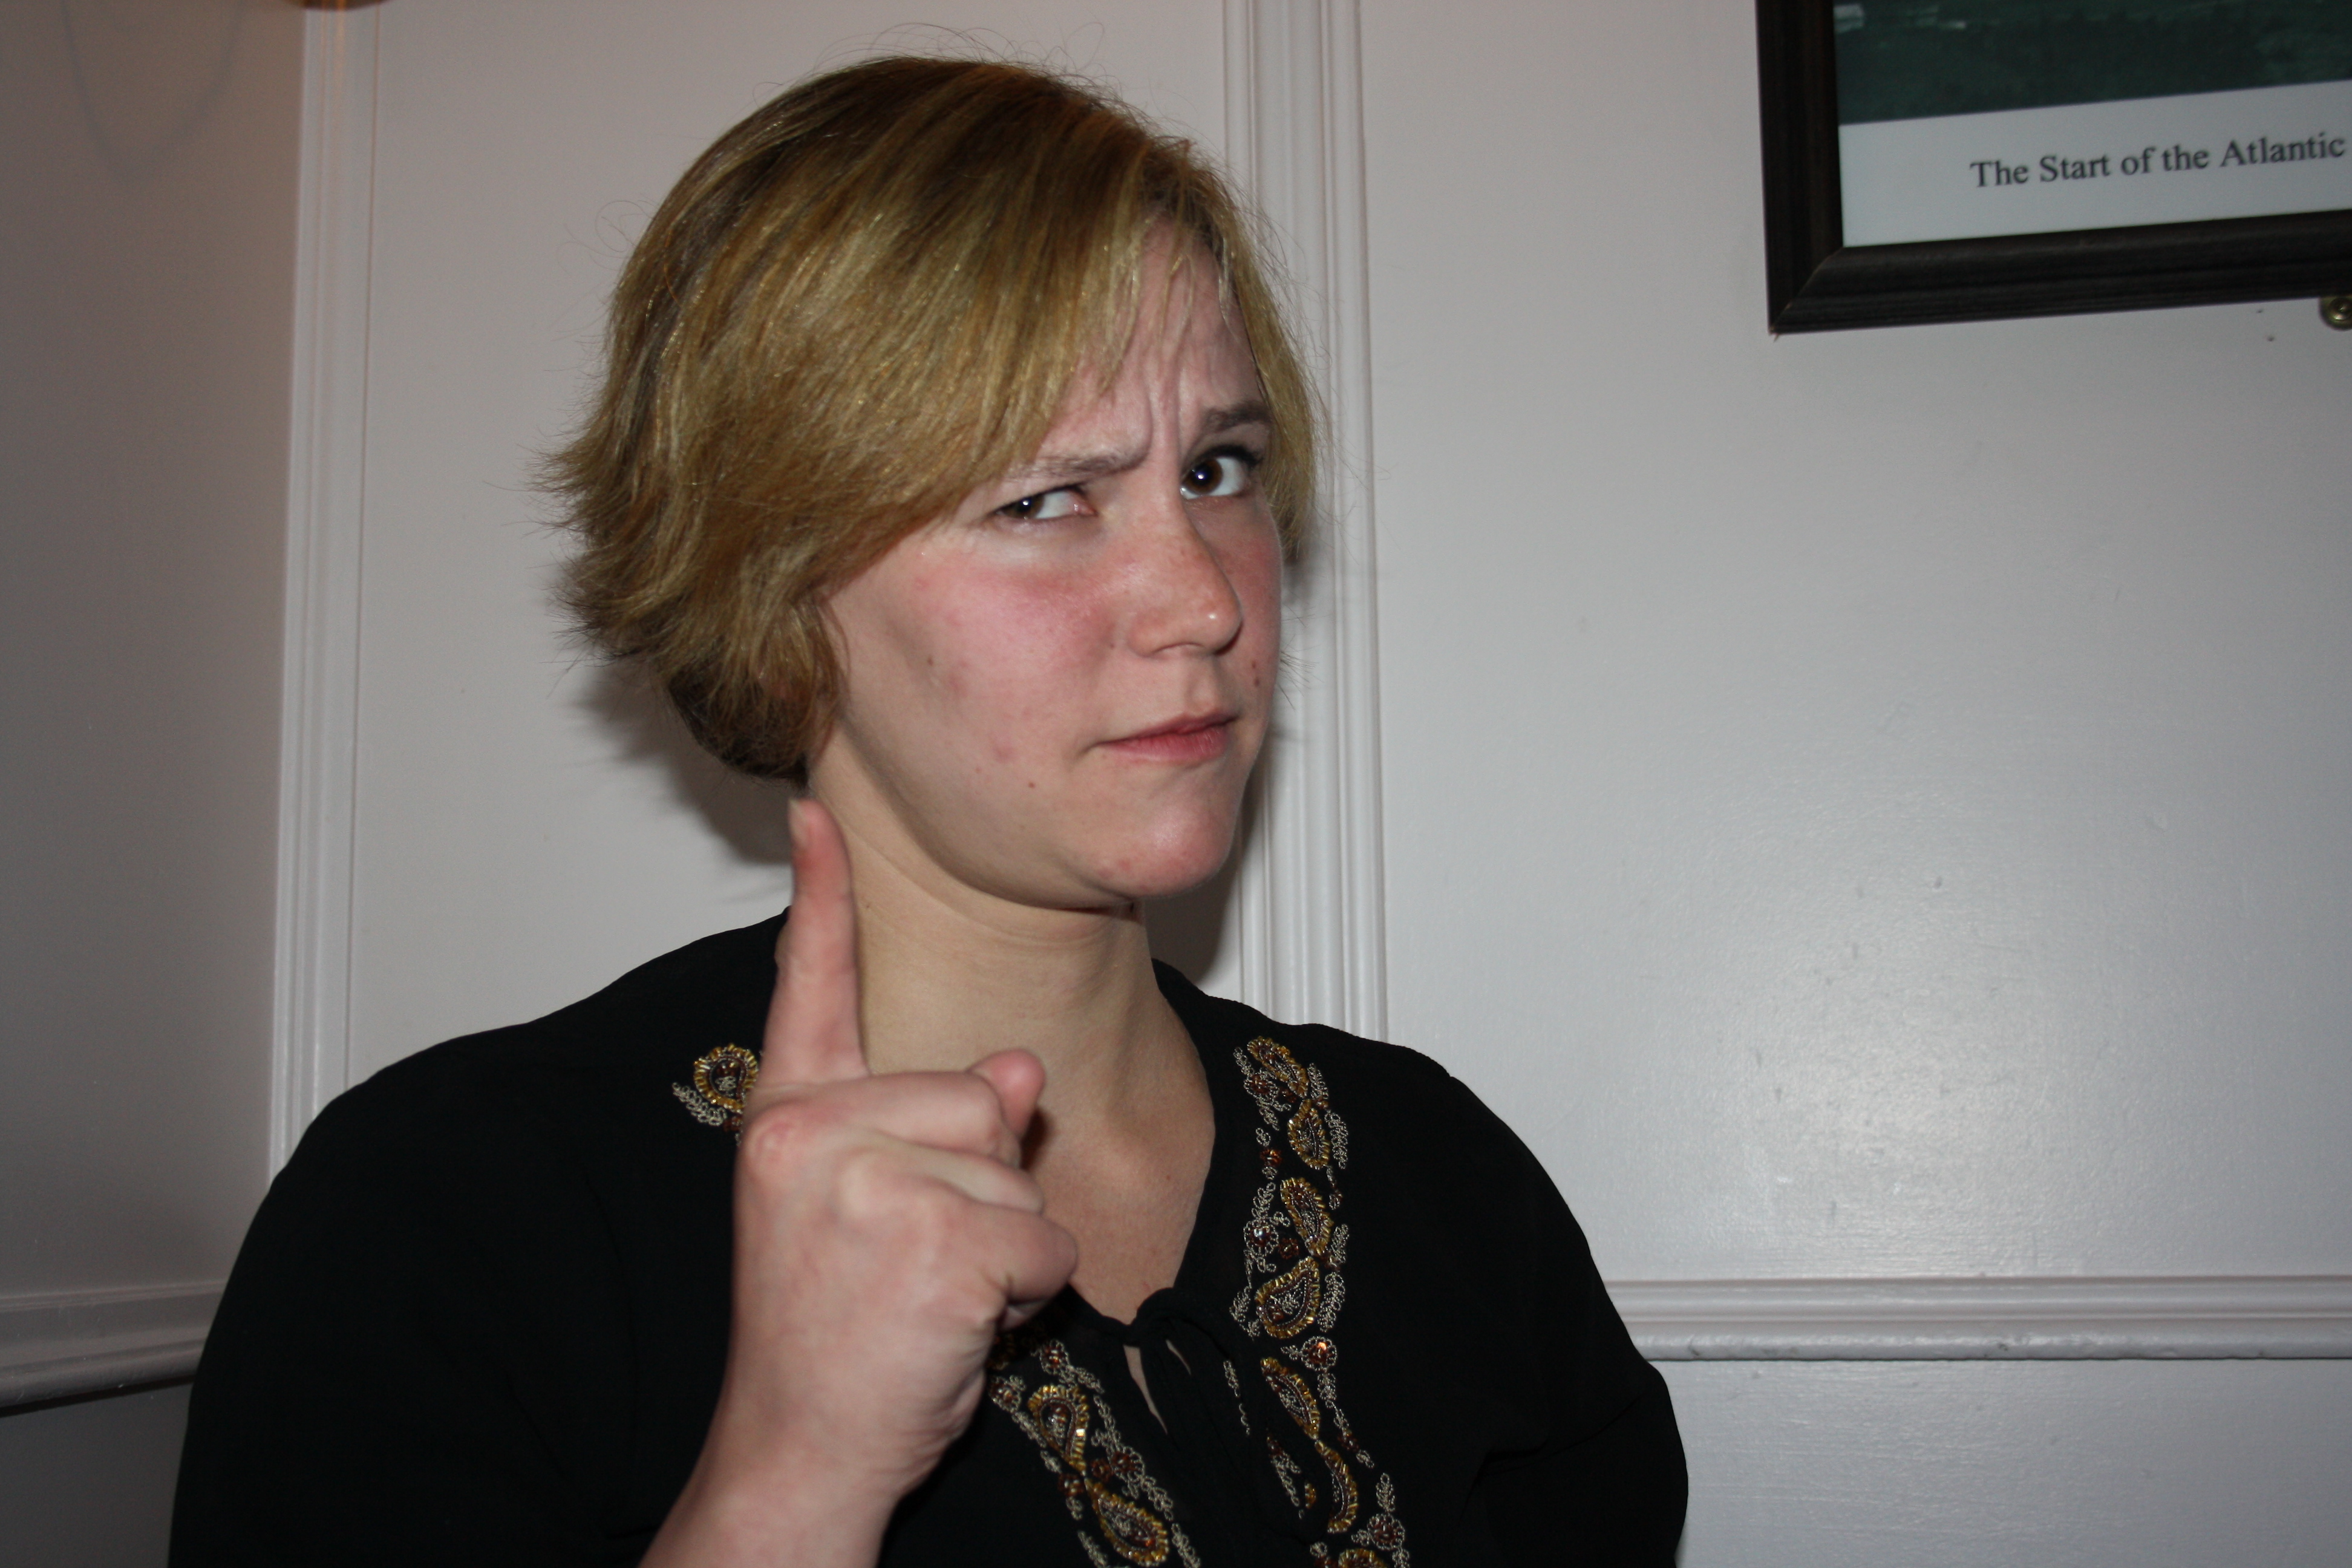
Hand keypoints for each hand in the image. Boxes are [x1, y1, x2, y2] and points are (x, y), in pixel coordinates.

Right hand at [644, 799, 1077, 1566]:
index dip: (822, 897)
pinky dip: (1026, 1297)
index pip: (808, 989)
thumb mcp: (872, 1214)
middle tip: (908, 1265)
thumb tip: (1014, 1072)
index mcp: (789, 1122)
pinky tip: (954, 1328)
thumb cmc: (830, 1338)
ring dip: (1002, 1249)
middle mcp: (813, 1138)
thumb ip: (929, 1129)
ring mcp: (869, 1188)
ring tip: (924, 1299)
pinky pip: (1041, 1243)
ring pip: (1015, 1174)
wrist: (796, 1455)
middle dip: (979, 1187)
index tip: (820, 809)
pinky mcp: (933, 1245)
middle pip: (976, 1098)